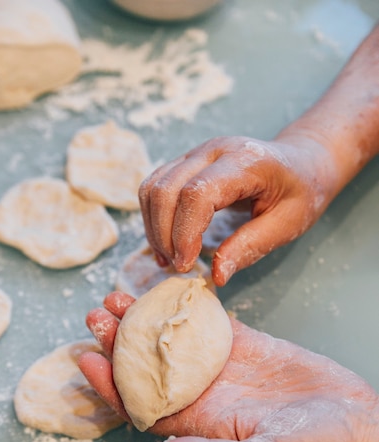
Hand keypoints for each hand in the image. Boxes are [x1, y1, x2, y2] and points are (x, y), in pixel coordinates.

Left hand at [79, 292, 378, 441]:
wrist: (353, 424)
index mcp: (198, 423)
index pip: (140, 404)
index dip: (110, 384)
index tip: (86, 357)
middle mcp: (202, 394)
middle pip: (147, 367)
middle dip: (118, 343)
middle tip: (96, 314)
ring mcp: (222, 367)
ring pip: (170, 340)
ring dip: (144, 320)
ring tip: (120, 296)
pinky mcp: (246, 345)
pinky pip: (208, 322)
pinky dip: (186, 305)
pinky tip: (167, 286)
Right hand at [139, 134, 336, 285]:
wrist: (303, 160)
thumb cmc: (300, 192)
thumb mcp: (287, 224)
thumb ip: (250, 247)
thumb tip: (216, 276)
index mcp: (244, 162)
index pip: (197, 193)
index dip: (184, 232)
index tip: (187, 265)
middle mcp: (213, 151)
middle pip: (166, 189)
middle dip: (164, 235)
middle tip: (178, 268)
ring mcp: (196, 153)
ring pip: (153, 187)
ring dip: (154, 228)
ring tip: (169, 259)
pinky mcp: (186, 163)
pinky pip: (155, 186)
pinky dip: (153, 218)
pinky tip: (166, 244)